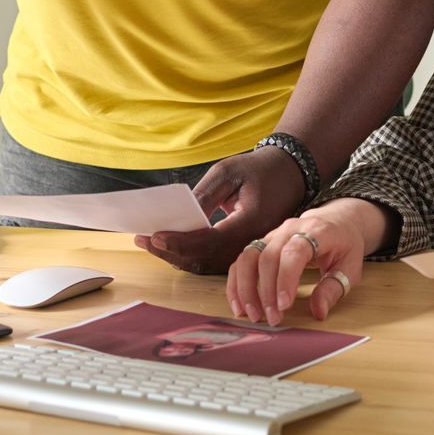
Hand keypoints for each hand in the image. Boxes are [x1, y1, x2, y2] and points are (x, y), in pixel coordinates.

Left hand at [135, 145, 305, 274]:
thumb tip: (179, 217)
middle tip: (144, 240)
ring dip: (178, 257)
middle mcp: (253, 242)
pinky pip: (214, 260)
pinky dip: (190, 256)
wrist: (290, 175)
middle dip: (172, 252)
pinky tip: (171, 246)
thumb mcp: (229, 171)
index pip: (211, 240)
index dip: (182, 241)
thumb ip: (204, 195)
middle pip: (207, 258)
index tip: (155, 235)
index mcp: (252, 220)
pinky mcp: (245, 252)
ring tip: (150, 244)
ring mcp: (251, 251)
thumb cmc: (259, 169)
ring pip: (209, 265)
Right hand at [227, 203, 369, 324]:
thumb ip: (334, 288)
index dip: (286, 279)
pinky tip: (240, 305)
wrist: (337, 221)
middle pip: (267, 256)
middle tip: (272, 319)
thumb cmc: (345, 245)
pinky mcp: (262, 243)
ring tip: (252, 314)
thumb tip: (318, 311)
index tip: (284, 306)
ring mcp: (272, 235)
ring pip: (248, 257)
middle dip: (266, 291)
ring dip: (246, 288)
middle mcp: (289, 229)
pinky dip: (236, 283)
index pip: (294, 252)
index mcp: (315, 231)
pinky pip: (241, 261)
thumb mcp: (350, 267)